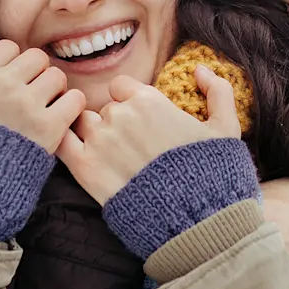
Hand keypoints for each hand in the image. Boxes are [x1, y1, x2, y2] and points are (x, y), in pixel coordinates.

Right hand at [0, 40, 84, 152]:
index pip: (9, 48)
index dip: (13, 63)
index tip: (12, 82)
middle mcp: (1, 83)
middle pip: (36, 58)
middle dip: (37, 74)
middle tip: (33, 94)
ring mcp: (24, 104)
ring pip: (56, 76)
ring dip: (55, 89)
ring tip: (45, 108)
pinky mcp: (46, 127)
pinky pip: (74, 99)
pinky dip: (71, 107)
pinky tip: (60, 118)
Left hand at [57, 65, 241, 204]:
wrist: (194, 219)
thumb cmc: (211, 174)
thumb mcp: (226, 129)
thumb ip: (217, 91)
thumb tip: (200, 69)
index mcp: (148, 101)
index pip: (121, 87)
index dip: (129, 102)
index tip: (140, 121)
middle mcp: (120, 115)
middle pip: (106, 109)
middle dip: (116, 123)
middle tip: (133, 148)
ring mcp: (99, 141)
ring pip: (84, 124)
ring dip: (94, 135)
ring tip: (113, 158)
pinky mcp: (84, 168)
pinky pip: (62, 143)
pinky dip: (64, 142)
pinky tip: (80, 155)